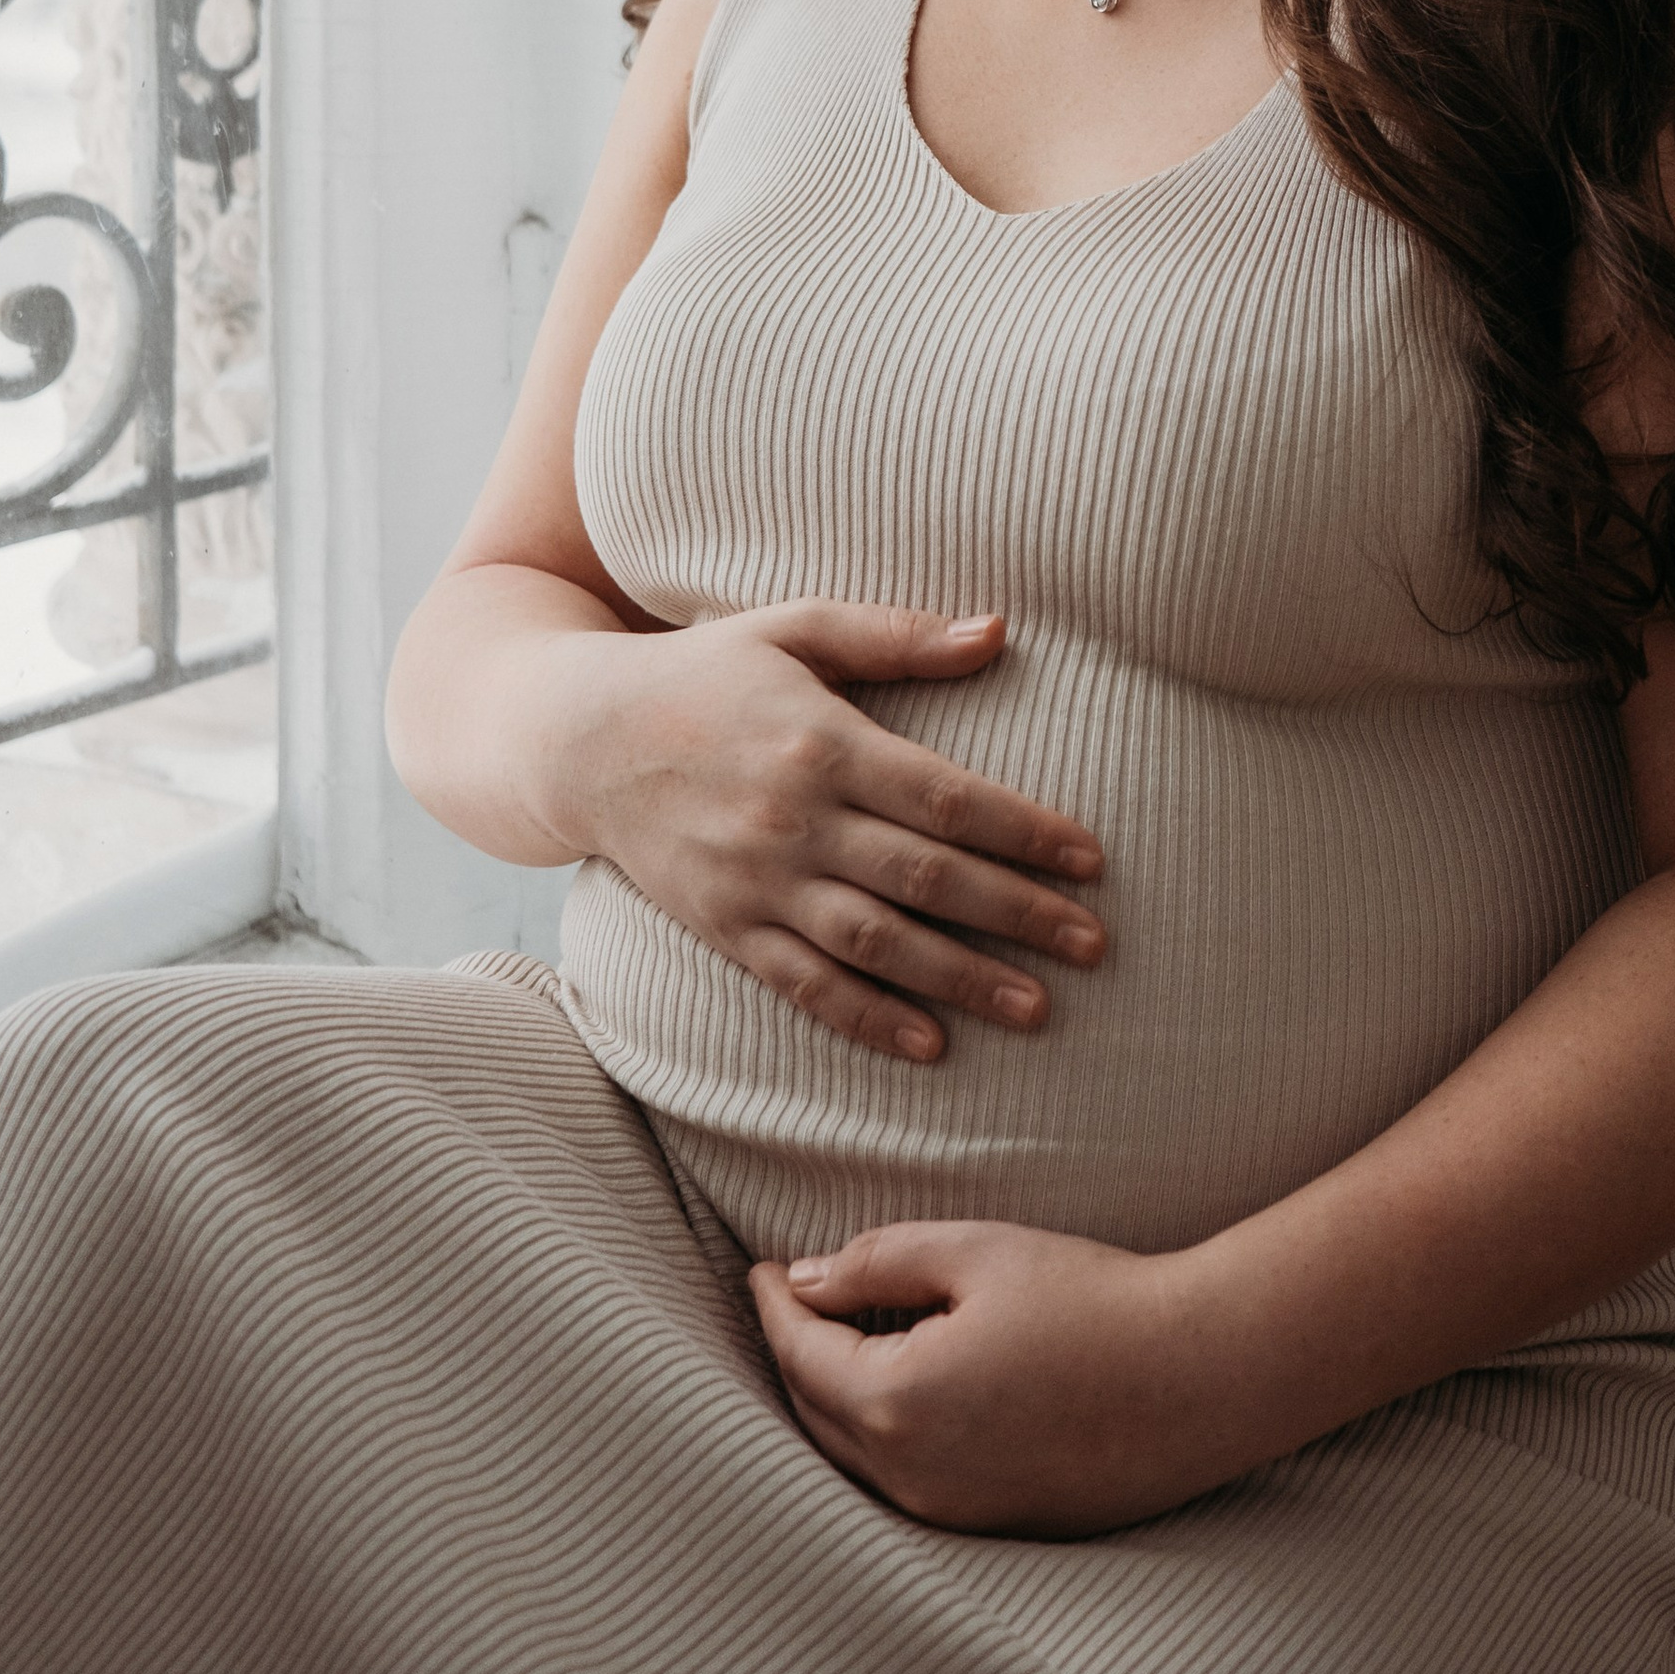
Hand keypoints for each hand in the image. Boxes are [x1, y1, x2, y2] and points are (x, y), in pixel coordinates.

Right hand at [541, 600, 1106, 1062]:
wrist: (580, 739)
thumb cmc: (705, 672)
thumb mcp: (794, 628)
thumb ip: (896, 635)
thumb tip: (999, 629)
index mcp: (822, 740)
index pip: (945, 796)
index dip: (1025, 830)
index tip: (1091, 860)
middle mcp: (793, 818)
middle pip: (925, 876)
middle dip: (1017, 914)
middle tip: (1094, 945)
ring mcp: (757, 881)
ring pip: (874, 942)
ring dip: (960, 979)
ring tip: (1037, 1008)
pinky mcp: (726, 927)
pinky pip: (805, 985)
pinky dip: (867, 1019)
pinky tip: (930, 1045)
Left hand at [751, 1223, 1254, 1534]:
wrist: (1199, 1376)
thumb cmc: (1091, 1300)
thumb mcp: (976, 1253)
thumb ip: (876, 1263)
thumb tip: (804, 1281)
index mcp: (896, 1402)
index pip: (799, 1351)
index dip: (774, 1304)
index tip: (761, 1267)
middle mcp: (912, 1476)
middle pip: (813, 1413)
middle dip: (792, 1354)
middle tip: (787, 1301)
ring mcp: (952, 1513)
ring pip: (852, 1459)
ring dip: (830, 1402)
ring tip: (829, 1343)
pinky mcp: (992, 1526)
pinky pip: (902, 1485)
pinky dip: (877, 1438)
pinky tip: (897, 1394)